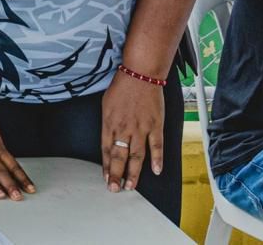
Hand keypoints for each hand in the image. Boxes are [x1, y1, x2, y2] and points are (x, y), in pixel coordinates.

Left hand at [101, 70, 164, 192]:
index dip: (105, 166)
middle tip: (114, 189)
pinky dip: (157, 159)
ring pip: (136, 156)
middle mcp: (124, 128)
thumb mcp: (106, 105)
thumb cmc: (122, 87)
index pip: (105, 150)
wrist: (140, 74)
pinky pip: (156, 146)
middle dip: (115, 175)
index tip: (105, 178)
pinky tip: (156, 171)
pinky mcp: (155, 125)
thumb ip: (108, 124)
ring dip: (133, 173)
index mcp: (109, 123)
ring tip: (130, 186)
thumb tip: (109, 138)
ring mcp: (140, 128)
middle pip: (119, 156)